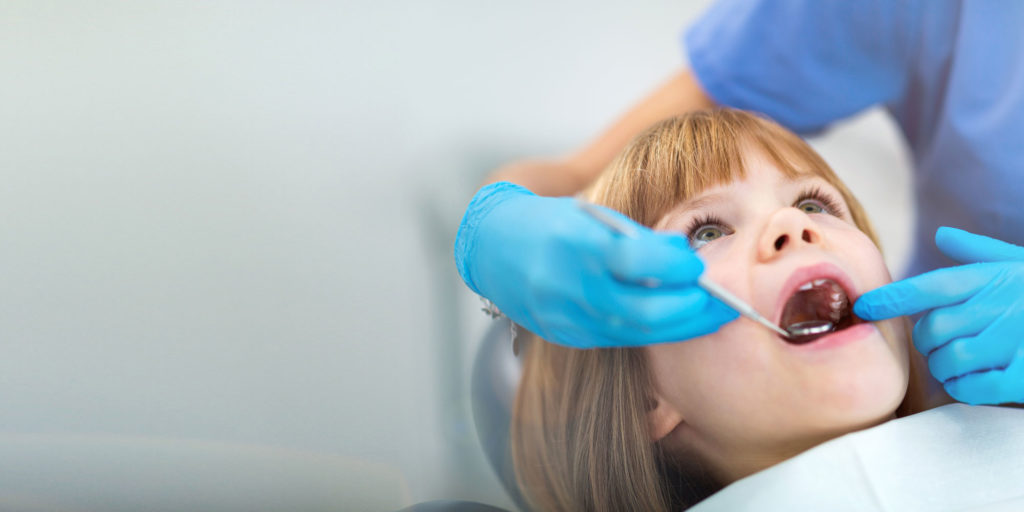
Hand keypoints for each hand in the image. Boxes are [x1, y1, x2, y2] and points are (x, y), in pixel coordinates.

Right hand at [454, 182, 736, 347]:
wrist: (493, 247)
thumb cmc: (550, 222)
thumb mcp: (591, 216)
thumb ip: (637, 240)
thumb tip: (686, 259)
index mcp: (572, 243)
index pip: (632, 261)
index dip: (674, 267)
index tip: (699, 266)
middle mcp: (564, 285)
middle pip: (640, 312)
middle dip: (689, 310)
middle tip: (721, 301)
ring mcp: (562, 316)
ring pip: (633, 332)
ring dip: (679, 326)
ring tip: (710, 314)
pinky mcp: (564, 335)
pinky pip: (616, 338)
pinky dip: (649, 330)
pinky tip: (673, 321)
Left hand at [853, 227, 1023, 404]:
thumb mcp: (1020, 265)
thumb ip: (979, 252)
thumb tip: (943, 234)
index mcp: (990, 280)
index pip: (927, 287)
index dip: (890, 298)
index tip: (864, 307)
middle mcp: (997, 308)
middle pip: (931, 332)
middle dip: (929, 342)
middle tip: (944, 343)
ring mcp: (1012, 342)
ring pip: (947, 362)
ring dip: (946, 369)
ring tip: (961, 364)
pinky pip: (973, 389)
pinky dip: (966, 390)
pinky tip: (975, 384)